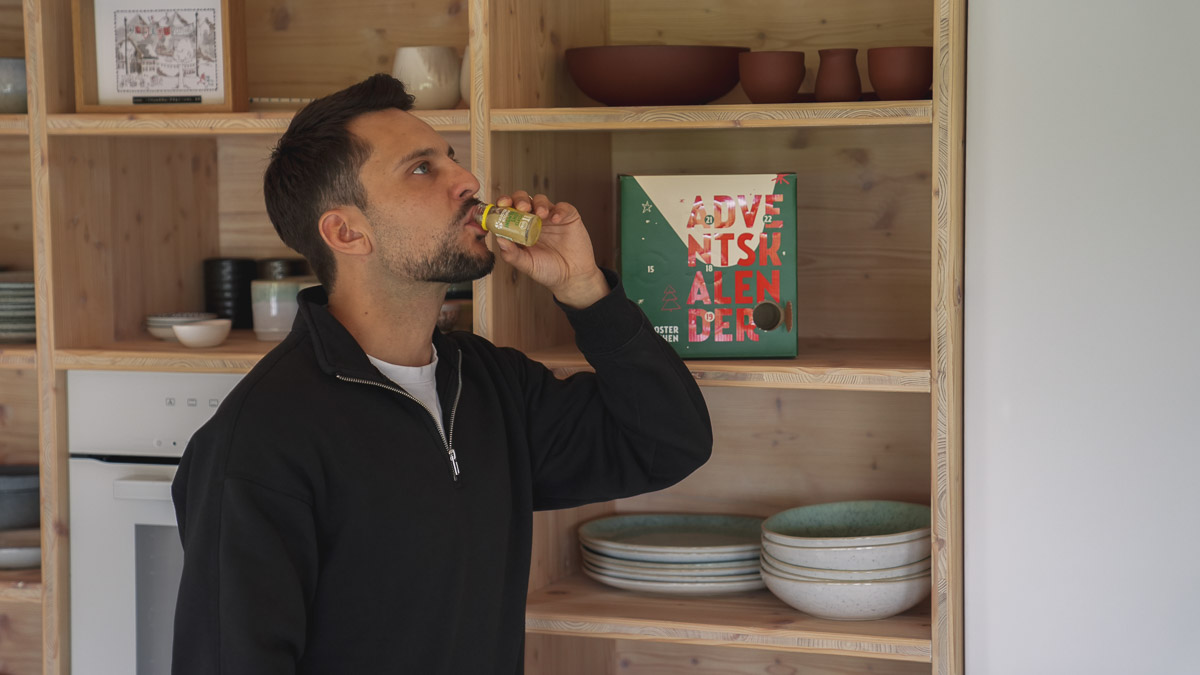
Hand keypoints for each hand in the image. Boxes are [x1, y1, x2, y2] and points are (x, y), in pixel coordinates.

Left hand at [493, 191, 608, 308]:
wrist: (573, 277)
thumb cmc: (548, 270)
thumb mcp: (527, 265)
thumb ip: (512, 254)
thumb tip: (499, 240)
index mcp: (520, 229)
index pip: (508, 211)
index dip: (503, 205)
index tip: (501, 206)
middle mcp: (533, 220)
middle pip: (522, 200)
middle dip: (519, 199)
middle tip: (521, 207)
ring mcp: (550, 217)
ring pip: (541, 200)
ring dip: (539, 203)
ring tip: (541, 214)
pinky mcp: (568, 217)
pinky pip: (563, 208)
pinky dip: (559, 211)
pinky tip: (556, 220)